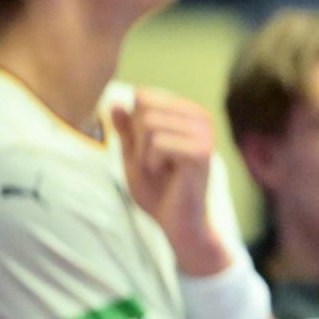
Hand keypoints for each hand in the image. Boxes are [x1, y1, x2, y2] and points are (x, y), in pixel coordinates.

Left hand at [111, 89, 229, 276]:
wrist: (177, 223)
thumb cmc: (158, 190)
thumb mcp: (133, 155)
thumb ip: (126, 130)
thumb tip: (114, 103)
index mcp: (188, 114)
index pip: (144, 96)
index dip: (134, 126)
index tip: (149, 150)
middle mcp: (201, 118)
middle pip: (146, 108)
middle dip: (138, 139)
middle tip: (154, 162)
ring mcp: (204, 134)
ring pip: (150, 125)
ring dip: (145, 153)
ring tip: (161, 169)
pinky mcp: (201, 152)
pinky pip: (158, 143)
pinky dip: (152, 162)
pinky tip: (167, 174)